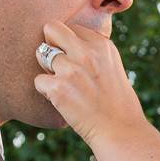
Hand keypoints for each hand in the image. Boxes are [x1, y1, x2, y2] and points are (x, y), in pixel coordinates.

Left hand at [33, 21, 147, 146]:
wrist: (121, 132)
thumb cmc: (117, 104)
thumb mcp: (112, 68)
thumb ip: (94, 53)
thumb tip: (70, 45)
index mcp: (102, 45)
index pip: (72, 29)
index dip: (69, 45)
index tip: (77, 62)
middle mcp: (87, 52)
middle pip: (52, 28)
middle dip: (50, 44)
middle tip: (57, 65)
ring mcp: (72, 69)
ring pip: (41, 54)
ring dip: (47, 70)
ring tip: (64, 86)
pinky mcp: (58, 88)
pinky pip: (38, 81)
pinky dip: (45, 92)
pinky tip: (62, 102)